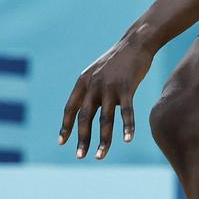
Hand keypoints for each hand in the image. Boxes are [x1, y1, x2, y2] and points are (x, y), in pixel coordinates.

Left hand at [59, 30, 153, 159]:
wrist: (136, 42)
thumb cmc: (118, 59)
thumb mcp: (98, 70)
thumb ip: (91, 88)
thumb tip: (85, 110)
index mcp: (84, 81)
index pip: (71, 107)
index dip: (66, 126)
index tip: (62, 142)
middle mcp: (94, 85)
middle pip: (85, 117)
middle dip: (82, 139)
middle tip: (80, 156)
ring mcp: (110, 86)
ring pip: (105, 119)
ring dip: (103, 140)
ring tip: (100, 156)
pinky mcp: (127, 87)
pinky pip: (126, 111)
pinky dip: (127, 126)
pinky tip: (127, 139)